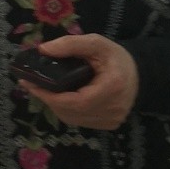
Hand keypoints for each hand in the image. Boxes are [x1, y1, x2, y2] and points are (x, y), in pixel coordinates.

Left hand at [21, 34, 138, 128]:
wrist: (139, 74)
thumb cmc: (116, 58)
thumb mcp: (96, 43)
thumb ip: (71, 44)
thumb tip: (43, 49)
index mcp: (112, 88)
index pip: (74, 101)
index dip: (49, 96)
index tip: (29, 83)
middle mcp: (112, 109)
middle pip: (70, 111)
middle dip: (47, 98)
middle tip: (31, 84)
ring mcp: (110, 120)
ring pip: (72, 118)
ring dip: (54, 105)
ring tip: (43, 89)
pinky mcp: (108, 125)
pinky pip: (79, 120)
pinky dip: (66, 110)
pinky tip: (59, 98)